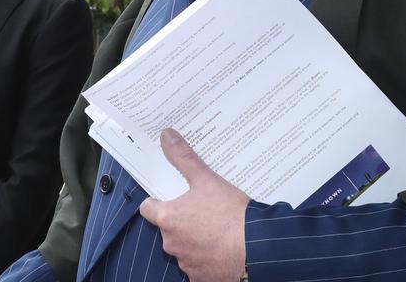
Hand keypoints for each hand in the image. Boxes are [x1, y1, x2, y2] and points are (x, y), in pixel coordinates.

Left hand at [139, 129, 248, 281]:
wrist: (257, 247)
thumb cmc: (231, 214)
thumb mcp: (207, 179)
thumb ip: (184, 158)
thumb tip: (167, 136)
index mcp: (168, 218)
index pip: (148, 208)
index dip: (158, 201)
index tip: (171, 196)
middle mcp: (171, 243)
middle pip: (168, 228)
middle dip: (182, 220)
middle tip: (203, 209)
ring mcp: (186, 262)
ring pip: (184, 247)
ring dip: (195, 240)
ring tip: (217, 228)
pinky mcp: (201, 277)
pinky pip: (198, 266)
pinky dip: (207, 258)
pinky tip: (223, 248)